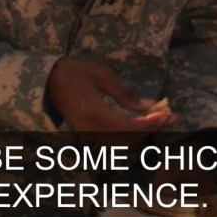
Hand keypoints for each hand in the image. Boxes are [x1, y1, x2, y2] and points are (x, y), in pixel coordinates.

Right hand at [47, 57, 175, 144]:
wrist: (47, 82)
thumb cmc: (74, 72)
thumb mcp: (101, 74)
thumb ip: (124, 93)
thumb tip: (149, 106)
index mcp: (93, 111)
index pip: (127, 127)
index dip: (150, 124)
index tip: (167, 114)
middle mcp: (90, 128)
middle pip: (128, 140)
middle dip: (151, 129)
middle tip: (169, 115)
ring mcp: (88, 135)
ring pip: (123, 145)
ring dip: (143, 134)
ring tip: (157, 118)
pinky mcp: (89, 136)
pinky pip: (115, 143)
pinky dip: (131, 136)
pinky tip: (140, 122)